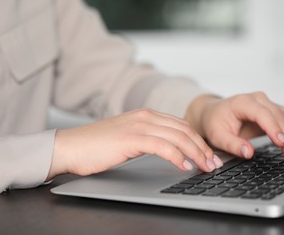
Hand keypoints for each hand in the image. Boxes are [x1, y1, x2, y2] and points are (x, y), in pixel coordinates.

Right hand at [46, 108, 222, 179]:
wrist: (70, 147)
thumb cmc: (96, 146)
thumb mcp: (129, 138)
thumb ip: (149, 138)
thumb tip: (169, 149)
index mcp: (146, 115)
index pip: (181, 125)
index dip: (198, 141)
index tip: (208, 156)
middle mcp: (145, 116)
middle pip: (185, 130)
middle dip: (203, 148)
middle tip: (213, 164)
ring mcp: (138, 125)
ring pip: (178, 137)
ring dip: (196, 153)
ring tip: (206, 167)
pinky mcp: (131, 138)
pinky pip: (162, 146)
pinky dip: (177, 156)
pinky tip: (184, 167)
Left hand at [185, 92, 283, 162]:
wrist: (214, 113)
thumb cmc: (215, 122)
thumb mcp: (217, 136)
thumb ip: (232, 144)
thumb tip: (248, 153)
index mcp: (243, 102)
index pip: (263, 113)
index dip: (274, 128)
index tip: (282, 143)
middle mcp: (258, 100)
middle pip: (280, 115)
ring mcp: (268, 104)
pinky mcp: (274, 112)